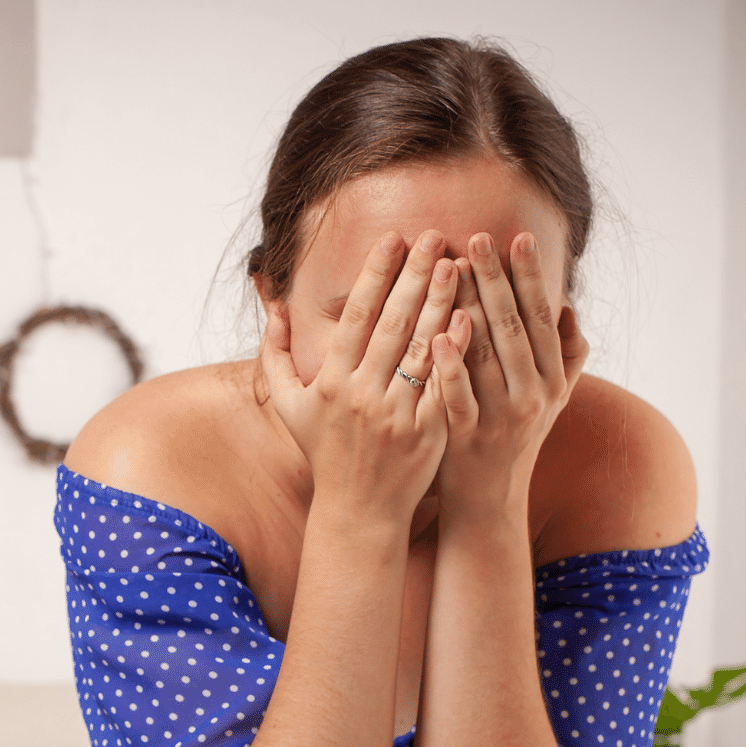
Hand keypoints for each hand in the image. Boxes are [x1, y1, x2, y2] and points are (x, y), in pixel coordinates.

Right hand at [261, 230, 453, 523]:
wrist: (358, 511)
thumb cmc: (324, 453)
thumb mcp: (289, 407)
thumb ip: (275, 355)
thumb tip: (273, 307)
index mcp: (332, 382)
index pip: (356, 316)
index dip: (375, 274)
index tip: (392, 238)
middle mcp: (362, 394)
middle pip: (393, 323)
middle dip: (415, 275)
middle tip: (436, 235)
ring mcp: (397, 414)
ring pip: (422, 347)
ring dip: (442, 302)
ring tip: (459, 263)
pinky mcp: (427, 432)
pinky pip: (444, 383)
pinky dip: (456, 351)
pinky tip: (471, 318)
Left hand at [429, 232, 587, 516]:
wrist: (490, 504)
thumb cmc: (515, 440)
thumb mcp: (552, 400)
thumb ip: (565, 356)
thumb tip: (569, 307)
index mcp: (551, 381)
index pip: (541, 319)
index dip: (530, 277)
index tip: (518, 236)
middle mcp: (532, 397)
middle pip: (513, 328)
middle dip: (496, 279)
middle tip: (478, 236)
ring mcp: (500, 418)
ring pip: (485, 355)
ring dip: (469, 308)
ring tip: (451, 267)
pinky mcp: (467, 437)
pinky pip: (458, 395)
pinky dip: (450, 364)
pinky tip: (438, 333)